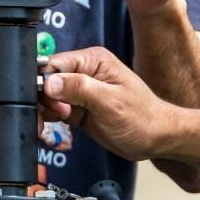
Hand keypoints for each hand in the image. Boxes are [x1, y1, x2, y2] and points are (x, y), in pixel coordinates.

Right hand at [41, 46, 173, 161]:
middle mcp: (84, 72)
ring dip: (44, 110)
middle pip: (47, 80)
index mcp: (94, 61)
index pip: (55, 64)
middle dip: (44, 99)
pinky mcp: (77, 108)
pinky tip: (54, 126)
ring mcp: (80, 91)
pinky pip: (54, 109)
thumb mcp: (110, 102)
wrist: (155, 139)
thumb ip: (79, 89)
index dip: (46, 83)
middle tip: (58, 115)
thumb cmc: (143, 117)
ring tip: (57, 122)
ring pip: (47, 96)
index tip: (54, 103)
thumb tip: (50, 82)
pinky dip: (49, 118)